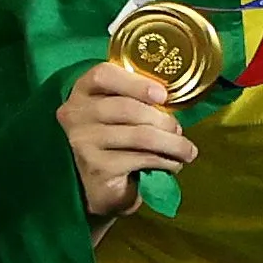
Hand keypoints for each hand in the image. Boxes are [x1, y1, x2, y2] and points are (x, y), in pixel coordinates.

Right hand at [62, 57, 200, 220]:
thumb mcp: (120, 114)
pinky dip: (164, 160)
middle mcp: (75, 114)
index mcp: (81, 91)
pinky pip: (140, 158)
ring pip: (139, 135)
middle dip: (163, 120)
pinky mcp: (96, 167)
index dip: (136, 82)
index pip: (103, 74)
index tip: (162, 95)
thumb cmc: (115, 143)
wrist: (99, 188)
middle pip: (127, 107)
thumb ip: (136, 99)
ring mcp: (83, 141)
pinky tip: (173, 164)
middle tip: (179, 130)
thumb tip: (171, 102)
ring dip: (172, 143)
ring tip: (187, 151)